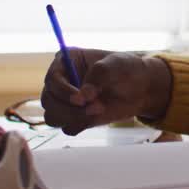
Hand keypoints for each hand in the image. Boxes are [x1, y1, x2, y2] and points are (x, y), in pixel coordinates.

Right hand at [40, 48, 171, 135]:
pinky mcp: (73, 117)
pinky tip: (97, 115)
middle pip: (48, 101)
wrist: (140, 87)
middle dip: (69, 108)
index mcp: (64, 61)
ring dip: (73, 117)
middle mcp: (60, 82)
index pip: (51, 79)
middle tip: (95, 106)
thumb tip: (83, 98)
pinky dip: (80, 124)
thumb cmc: (125, 69)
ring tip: (98, 110)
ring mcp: (65, 101)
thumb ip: (98, 76)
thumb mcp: (115, 64)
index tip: (80, 99)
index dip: (62, 91)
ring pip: (53, 117)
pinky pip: (67, 127)